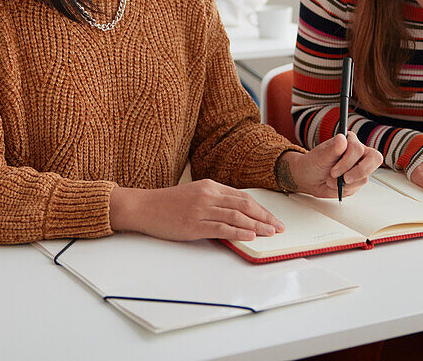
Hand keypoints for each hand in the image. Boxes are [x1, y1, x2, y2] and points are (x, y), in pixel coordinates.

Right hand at [108, 180, 284, 241]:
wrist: (144, 207)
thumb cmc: (168, 203)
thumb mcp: (194, 194)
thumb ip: (214, 201)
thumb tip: (237, 215)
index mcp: (210, 186)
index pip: (242, 197)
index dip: (261, 208)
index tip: (273, 217)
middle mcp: (208, 195)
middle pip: (244, 205)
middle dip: (265, 216)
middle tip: (279, 227)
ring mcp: (201, 209)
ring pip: (237, 216)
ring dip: (257, 225)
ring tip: (270, 233)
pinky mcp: (194, 224)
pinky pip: (222, 228)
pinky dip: (239, 232)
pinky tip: (250, 236)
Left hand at [278, 133, 382, 198]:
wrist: (308, 178)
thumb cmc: (313, 163)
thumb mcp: (320, 156)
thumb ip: (333, 149)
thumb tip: (342, 138)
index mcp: (349, 141)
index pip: (359, 149)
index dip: (348, 161)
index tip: (335, 171)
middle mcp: (357, 153)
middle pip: (374, 159)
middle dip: (357, 172)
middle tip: (343, 179)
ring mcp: (359, 167)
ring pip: (365, 176)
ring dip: (346, 183)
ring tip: (330, 181)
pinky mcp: (358, 180)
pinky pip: (359, 186)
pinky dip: (346, 188)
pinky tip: (335, 185)